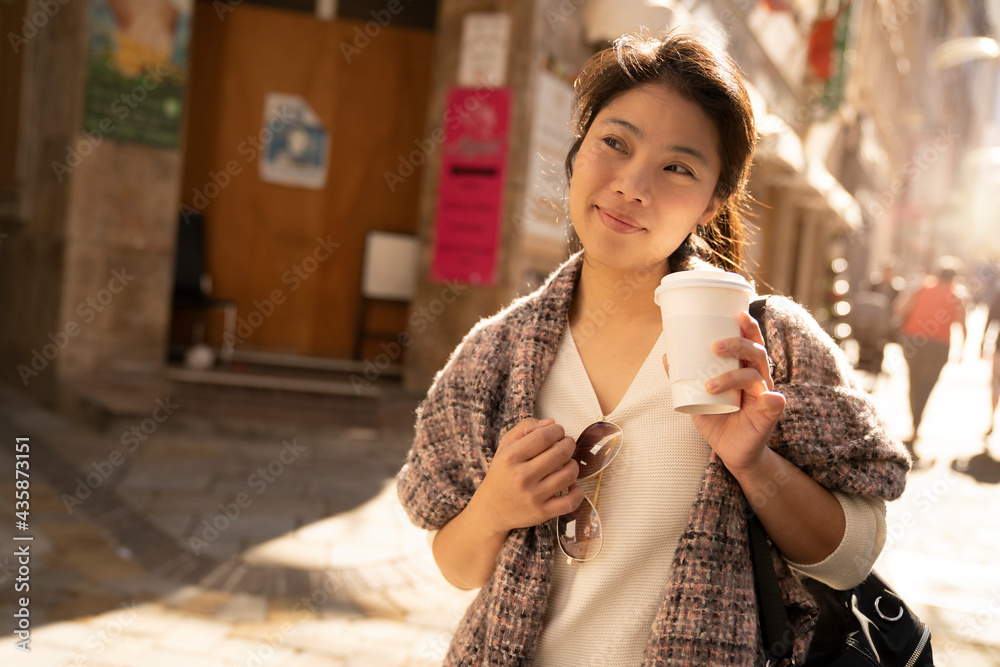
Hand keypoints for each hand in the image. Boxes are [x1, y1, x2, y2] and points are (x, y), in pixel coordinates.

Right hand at [470, 418, 583, 535]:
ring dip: (573, 465)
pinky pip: (570, 502)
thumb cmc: (501, 474)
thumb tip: (552, 423)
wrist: (490, 509)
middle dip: (569, 444)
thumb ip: (525, 428)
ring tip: (567, 463)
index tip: (558, 432)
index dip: (557, 430)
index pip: (544, 436)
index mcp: (511, 457)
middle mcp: (521, 477)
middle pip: (560, 453)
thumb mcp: (505, 447)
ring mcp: (533, 496)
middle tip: (566, 444)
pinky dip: (577, 492)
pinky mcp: (542, 512)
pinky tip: (572, 486)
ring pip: (569, 474)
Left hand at [663, 312, 785, 474]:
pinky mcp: (769, 415)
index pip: (750, 342)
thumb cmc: (717, 419)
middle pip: (756, 352)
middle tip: (715, 347)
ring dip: (734, 376)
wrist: (732, 452)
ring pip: (756, 375)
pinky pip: (774, 404)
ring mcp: (764, 395)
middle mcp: (758, 378)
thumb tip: (667, 356)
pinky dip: (772, 400)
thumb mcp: (697, 397)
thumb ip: (684, 378)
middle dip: (738, 344)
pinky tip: (766, 399)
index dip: (748, 326)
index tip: (738, 313)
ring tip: (710, 385)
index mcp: (744, 369)